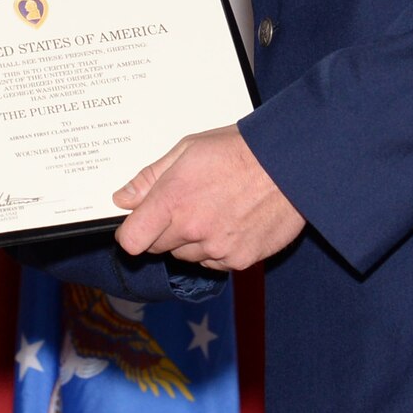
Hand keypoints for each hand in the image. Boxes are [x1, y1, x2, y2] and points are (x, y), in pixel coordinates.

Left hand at [111, 125, 304, 270]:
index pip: (131, 240)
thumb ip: (150, 178)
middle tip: (188, 204)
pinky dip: (218, 249)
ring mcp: (217, 248)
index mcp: (173, 200)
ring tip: (216, 209)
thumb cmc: (239, 150)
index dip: (132, 232)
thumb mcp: (188, 149)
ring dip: (192, 240)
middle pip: (157, 248)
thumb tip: (123, 198)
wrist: (289, 163)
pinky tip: (233, 221)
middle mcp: (193, 229)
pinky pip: (215, 263)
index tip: (139, 223)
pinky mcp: (240, 260)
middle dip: (164, 230)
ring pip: (187, 256)